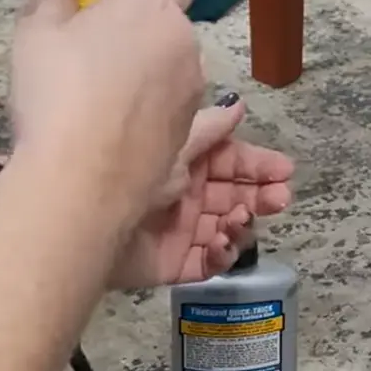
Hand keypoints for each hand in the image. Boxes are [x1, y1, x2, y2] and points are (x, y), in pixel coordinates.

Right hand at [8, 0, 205, 210]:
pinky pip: (180, 111)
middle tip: (97, 54)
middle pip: (171, 26)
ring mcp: (194, 90)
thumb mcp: (36, 31)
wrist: (83, 176)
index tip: (114, 3)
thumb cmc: (56, 91)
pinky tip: (129, 128)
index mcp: (152, 7)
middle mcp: (185, 43)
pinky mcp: (192, 132)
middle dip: (144, 33)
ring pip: (178, 69)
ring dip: (153, 75)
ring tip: (106, 99)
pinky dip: (160, 113)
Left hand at [112, 96, 294, 287]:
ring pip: (227, 230)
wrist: (85, 218)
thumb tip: (237, 106)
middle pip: (236, 197)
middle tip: (280, 199)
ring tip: (239, 221)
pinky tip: (221, 243)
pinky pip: (206, 264)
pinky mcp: (171, 264)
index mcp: (188, 165)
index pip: (233, 163)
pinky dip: (221, 256)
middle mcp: (188, 197)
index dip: (260, 167)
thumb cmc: (133, 172)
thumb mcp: (176, 144)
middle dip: (261, 197)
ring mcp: (181, 232)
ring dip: (242, 225)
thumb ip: (210, 130)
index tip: (285, 171)